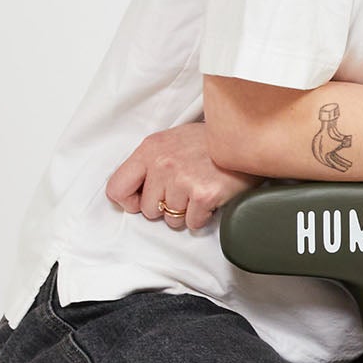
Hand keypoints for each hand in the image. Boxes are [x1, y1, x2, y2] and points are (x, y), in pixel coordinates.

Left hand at [104, 120, 258, 231]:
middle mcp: (163, 164)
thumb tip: (134, 192)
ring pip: (170, 220)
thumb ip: (149, 163)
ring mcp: (183, 180)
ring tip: (198, 192)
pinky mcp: (204, 194)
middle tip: (183, 192)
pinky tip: (211, 198)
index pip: (116, 188)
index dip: (130, 201)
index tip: (144, 200)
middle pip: (147, 210)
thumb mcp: (171, 141)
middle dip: (165, 207)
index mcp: (150, 149)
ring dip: (185, 212)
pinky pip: (192, 223)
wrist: (245, 139)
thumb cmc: (209, 143)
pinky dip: (203, 216)